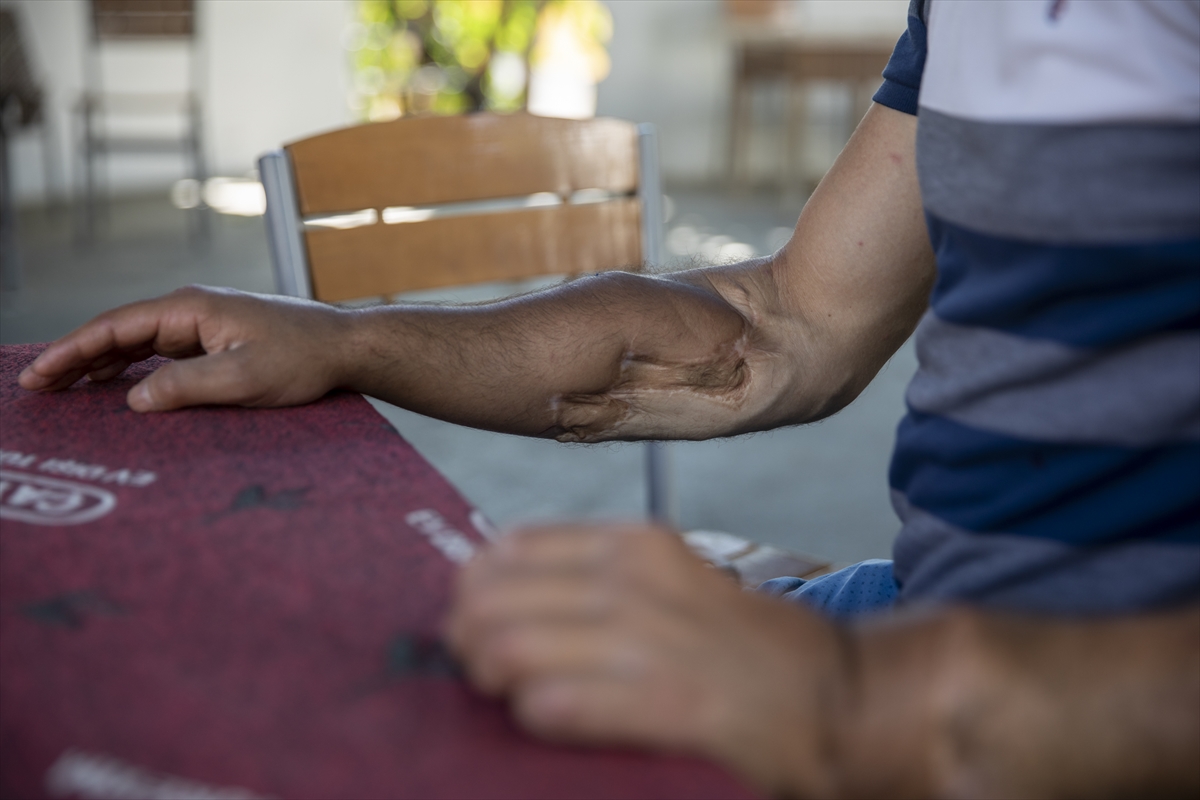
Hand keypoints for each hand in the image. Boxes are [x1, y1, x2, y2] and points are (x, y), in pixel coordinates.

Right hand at [18, 286, 355, 411]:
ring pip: (137, 343)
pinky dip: (132, 367)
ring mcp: (203, 325)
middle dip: (75, 358)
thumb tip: (134, 399)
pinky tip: (115, 385)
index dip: (72, 351)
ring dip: (100, 363)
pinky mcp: (216, 341)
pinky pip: (161, 353)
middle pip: (118, 333)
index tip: (39, 375)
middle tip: (37, 387)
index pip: (115, 327)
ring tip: (63, 389)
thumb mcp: (244, 378)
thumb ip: (186, 387)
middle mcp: (191, 310)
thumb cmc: (303, 358)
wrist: (346, 347)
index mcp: (190, 309)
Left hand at [444, 523, 850, 796]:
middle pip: (491, 601)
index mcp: (630, 543)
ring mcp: (649, 638)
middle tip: (484, 672)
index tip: (477, 624)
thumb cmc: (736, 646)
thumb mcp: (665, 582)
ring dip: (495, 682)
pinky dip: (537, 716)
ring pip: (509, 649)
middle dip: (469, 642)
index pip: (504, 551)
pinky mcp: (668, 702)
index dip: (472, 593)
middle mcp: (633, 578)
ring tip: (515, 698)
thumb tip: (493, 598)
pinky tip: (550, 719)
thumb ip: (592, 582)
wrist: (834, 694)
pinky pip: (556, 705)